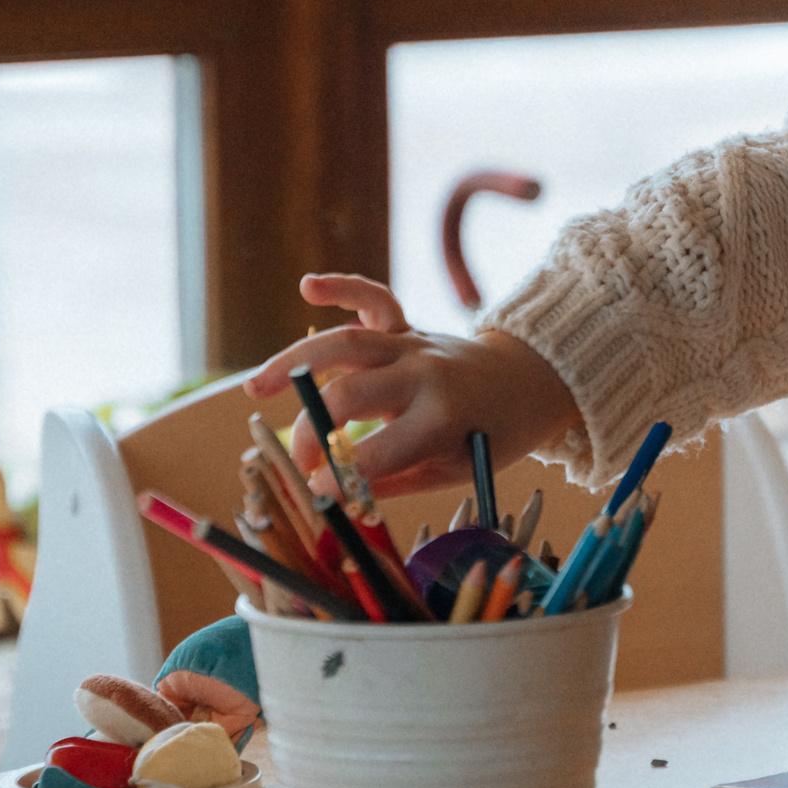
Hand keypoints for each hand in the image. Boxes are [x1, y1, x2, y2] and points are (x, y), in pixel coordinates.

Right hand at [241, 274, 581, 500]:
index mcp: (443, 418)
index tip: (314, 494)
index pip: (378, 450)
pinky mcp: (407, 326)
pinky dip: (342, 287)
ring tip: (257, 388)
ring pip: (347, 343)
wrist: (529, 381)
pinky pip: (374, 298)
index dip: (340, 476)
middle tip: (298, 462)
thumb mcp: (453, 470)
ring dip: (296, 362)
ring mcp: (413, 344)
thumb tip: (337, 501)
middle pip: (351, 393)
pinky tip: (309, 286)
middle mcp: (423, 374)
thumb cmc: (489, 434)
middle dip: (312, 430)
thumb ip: (393, 480)